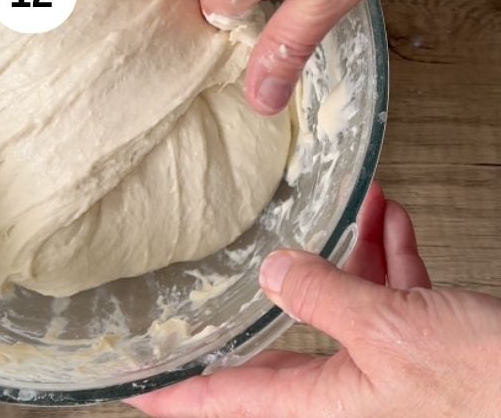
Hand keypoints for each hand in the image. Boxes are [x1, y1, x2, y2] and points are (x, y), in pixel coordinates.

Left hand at [127, 184, 500, 416]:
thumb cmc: (483, 381)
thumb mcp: (390, 332)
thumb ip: (324, 297)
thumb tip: (271, 271)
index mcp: (332, 403)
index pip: (234, 401)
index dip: (181, 395)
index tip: (135, 384)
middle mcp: (354, 390)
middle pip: (286, 344)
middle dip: (267, 290)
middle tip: (224, 259)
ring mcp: (391, 369)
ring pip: (345, 305)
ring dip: (345, 250)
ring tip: (348, 202)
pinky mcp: (428, 347)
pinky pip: (391, 296)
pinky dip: (388, 253)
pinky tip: (388, 214)